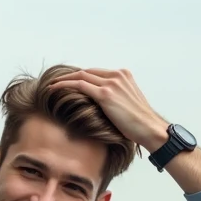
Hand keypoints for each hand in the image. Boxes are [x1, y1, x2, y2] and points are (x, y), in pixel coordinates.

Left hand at [48, 68, 169, 150]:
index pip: (97, 72)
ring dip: (64, 79)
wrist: (149, 128)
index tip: (69, 83)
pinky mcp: (106, 94)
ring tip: (51, 85)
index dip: (81, 77)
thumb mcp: (128, 104)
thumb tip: (102, 106)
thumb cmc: (140, 123)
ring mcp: (112, 83)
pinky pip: (79, 85)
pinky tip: (54, 89)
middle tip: (55, 82)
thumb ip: (116, 98)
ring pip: (81, 76)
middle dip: (69, 76)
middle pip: (87, 71)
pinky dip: (64, 85)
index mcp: (124, 75)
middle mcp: (117, 75)